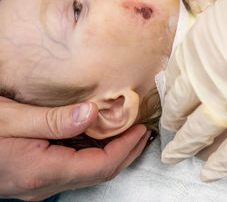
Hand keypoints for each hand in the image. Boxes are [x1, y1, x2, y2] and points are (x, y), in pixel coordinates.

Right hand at [0, 97, 149, 200]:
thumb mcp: (10, 118)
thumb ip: (54, 120)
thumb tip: (93, 115)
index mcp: (43, 170)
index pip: (101, 165)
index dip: (126, 148)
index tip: (140, 131)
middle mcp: (45, 183)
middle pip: (99, 172)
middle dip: (125, 152)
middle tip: (142, 133)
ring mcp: (40, 183)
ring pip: (88, 172)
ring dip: (112, 153)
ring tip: (128, 133)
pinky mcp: (36, 176)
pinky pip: (73, 167)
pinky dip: (93, 153)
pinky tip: (98, 137)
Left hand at [160, 0, 226, 181]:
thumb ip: (221, 30)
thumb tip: (214, 42)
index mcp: (201, 44)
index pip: (178, 78)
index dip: (174, 95)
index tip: (172, 103)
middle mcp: (209, 73)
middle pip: (183, 107)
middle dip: (175, 124)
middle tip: (170, 134)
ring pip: (201, 131)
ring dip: (187, 146)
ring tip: (177, 155)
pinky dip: (221, 164)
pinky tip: (208, 174)